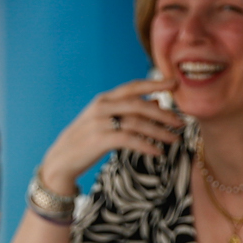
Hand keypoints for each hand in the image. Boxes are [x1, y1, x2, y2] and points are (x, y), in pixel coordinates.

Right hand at [38, 78, 180, 191]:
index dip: (155, 83)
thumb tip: (158, 102)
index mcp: (104, 99)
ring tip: (174, 140)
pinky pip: (129, 139)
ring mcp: (99, 122)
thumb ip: (130, 110)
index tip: (175, 83)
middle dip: (163, 113)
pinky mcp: (99, 139)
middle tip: (181, 122)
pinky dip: (145, 145)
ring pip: (136, 123)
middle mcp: (102, 106)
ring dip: (159, 131)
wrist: (61, 159)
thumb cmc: (86, 139)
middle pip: (139, 104)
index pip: (133, 87)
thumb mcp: (106, 121)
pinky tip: (157, 152)